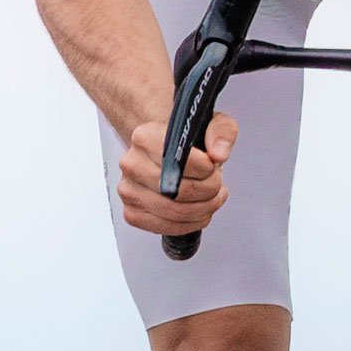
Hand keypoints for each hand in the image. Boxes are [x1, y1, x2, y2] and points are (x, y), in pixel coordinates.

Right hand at [118, 111, 237, 236]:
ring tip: (212, 197)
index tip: (213, 166)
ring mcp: (129, 191)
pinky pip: (166, 228)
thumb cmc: (184, 140)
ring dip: (203, 209)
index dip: (204, 168)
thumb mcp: (209, 123)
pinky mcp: (132, 213)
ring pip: (174, 212)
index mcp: (144, 137)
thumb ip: (221, 131)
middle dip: (208, 191)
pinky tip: (199, 211)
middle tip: (217, 183)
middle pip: (177, 190)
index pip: (177, 160)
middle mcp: (132, 164)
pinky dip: (190, 223)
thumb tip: (219, 153)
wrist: (164, 151)